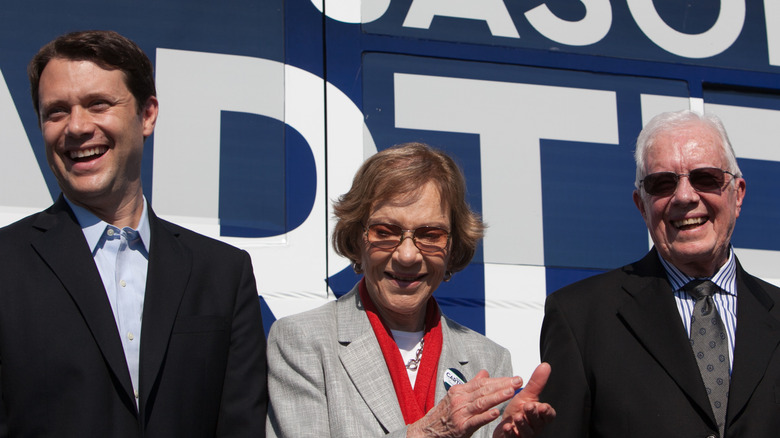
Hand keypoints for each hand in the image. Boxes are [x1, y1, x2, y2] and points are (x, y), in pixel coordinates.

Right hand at [407, 369, 523, 437]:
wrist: (428, 431)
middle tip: (518, 381)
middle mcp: (459, 399)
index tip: (513, 378)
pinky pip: (475, 420)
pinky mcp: (461, 427)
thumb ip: (472, 385)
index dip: (499, 380)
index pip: (482, 383)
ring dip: (497, 397)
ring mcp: (460, 413)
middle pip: (484, 390)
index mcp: (459, 391)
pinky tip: (496, 412)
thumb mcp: (456, 396)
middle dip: (503, 385)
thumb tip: (485, 373)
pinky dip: (486, 416)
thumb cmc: (444, 414)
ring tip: (511, 392)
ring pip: (481, 403)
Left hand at [493, 363, 555, 437]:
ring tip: (517, 416)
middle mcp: (535, 426)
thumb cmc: (519, 411)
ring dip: (522, 424)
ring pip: (526, 431)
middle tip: (527, 406)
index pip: (548, 415)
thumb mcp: (527, 396)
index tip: (543, 406)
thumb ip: (536, 383)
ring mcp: (525, 434)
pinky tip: (506, 428)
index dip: (547, 411)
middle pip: (537, 422)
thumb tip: (545, 365)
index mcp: (540, 415)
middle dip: (533, 415)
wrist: (506, 427)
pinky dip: (510, 433)